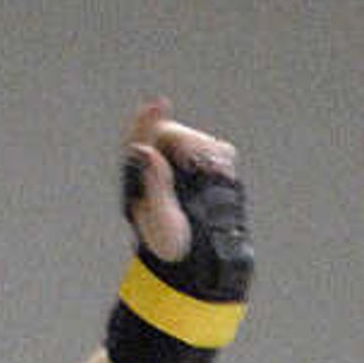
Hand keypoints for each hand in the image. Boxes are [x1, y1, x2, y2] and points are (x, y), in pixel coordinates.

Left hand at [117, 100, 240, 268]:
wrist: (197, 258)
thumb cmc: (171, 243)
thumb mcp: (160, 221)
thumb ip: (155, 185)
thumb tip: (148, 152)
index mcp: (140, 174)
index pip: (141, 137)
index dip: (148, 119)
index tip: (159, 104)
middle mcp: (161, 163)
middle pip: (173, 134)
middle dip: (187, 143)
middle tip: (196, 162)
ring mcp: (186, 163)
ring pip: (198, 140)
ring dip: (206, 153)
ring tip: (212, 176)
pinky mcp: (210, 167)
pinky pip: (220, 151)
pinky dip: (222, 161)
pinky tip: (223, 177)